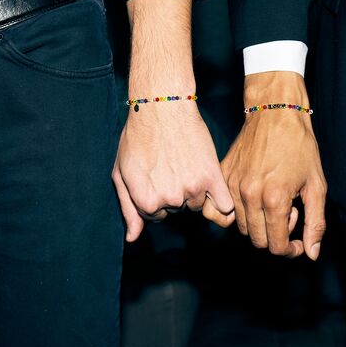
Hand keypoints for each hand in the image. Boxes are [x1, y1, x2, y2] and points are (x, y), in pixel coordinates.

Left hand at [113, 100, 233, 241]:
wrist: (162, 108)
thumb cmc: (138, 137)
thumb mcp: (121, 172)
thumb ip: (128, 208)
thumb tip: (133, 238)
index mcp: (146, 201)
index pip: (154, 216)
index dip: (154, 197)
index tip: (155, 177)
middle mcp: (170, 199)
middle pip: (176, 210)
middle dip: (172, 193)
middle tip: (169, 166)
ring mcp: (193, 189)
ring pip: (196, 204)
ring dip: (193, 191)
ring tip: (184, 165)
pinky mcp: (212, 176)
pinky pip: (224, 204)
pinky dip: (221, 201)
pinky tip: (214, 190)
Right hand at [203, 71, 326, 259]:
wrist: (275, 113)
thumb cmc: (300, 145)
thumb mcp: (316, 185)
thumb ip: (316, 222)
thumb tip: (311, 254)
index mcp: (274, 198)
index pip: (276, 245)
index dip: (291, 250)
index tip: (299, 243)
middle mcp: (249, 195)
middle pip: (257, 240)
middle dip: (277, 236)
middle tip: (288, 213)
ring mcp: (231, 186)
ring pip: (241, 228)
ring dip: (258, 224)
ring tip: (272, 202)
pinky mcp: (222, 177)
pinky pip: (220, 211)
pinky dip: (234, 214)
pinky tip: (250, 202)